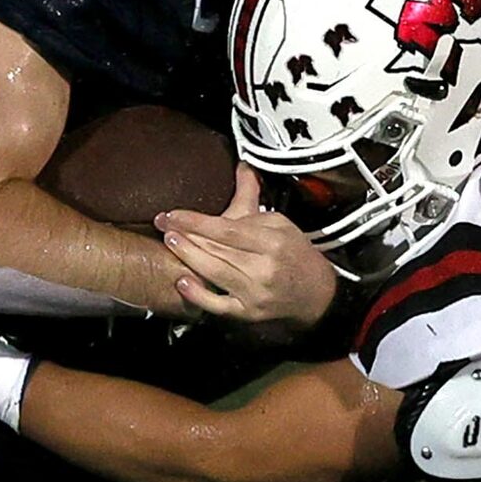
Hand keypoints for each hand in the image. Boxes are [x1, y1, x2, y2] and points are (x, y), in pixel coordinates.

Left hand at [157, 166, 338, 332]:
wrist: (317, 296)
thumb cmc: (296, 256)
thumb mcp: (280, 223)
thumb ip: (253, 198)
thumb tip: (240, 168)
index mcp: (271, 242)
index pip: (226, 229)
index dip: (196, 221)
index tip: (174, 214)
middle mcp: (262, 268)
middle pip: (216, 249)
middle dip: (186, 236)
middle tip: (163, 225)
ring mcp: (254, 293)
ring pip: (214, 272)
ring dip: (188, 257)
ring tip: (170, 242)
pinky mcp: (247, 313)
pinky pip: (218, 305)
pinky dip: (199, 295)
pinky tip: (183, 282)